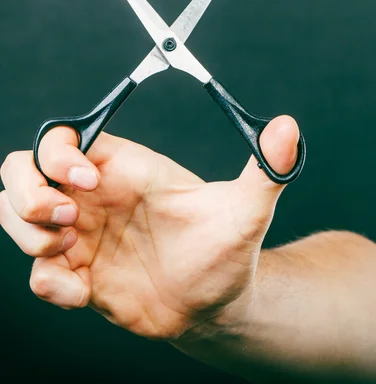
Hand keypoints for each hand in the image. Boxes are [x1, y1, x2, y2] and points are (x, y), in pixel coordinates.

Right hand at [0, 117, 297, 338]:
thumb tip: (290, 128)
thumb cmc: (226, 249)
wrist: (216, 304)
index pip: (63, 139)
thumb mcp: (246, 210)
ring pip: (15, 216)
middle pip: (21, 170)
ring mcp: (81, 237)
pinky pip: (36, 274)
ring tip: (68, 252)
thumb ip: (266, 168)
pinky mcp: (78, 276)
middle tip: (66, 220)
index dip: (59, 153)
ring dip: (26, 234)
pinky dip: (47, 282)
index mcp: (124, 169)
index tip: (88, 180)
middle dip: (27, 193)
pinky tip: (82, 291)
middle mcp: (94, 198)